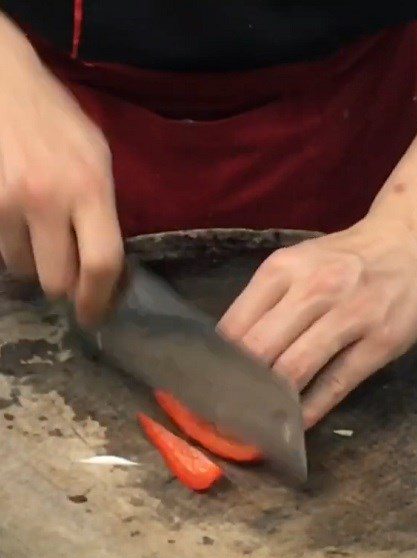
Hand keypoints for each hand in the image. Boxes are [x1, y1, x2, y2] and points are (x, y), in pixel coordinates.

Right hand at [0, 22, 122, 326]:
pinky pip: (1, 248)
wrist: (4, 83)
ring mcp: (10, 202)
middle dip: (64, 285)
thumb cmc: (59, 121)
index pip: (101, 263)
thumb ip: (103, 209)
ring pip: (23, 267)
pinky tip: (19, 223)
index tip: (93, 315)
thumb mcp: (98, 159)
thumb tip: (106, 263)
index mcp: (92, 190)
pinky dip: (12, 245)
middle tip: (67, 274)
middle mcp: (51, 201)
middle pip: (58, 279)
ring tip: (39, 234)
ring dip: (34, 262)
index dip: (98, 298)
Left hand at [219, 216, 416, 427]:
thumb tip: (233, 352)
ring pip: (296, 368)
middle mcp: (314, 289)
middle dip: (238, 389)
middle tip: (226, 419)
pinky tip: (298, 424)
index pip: (236, 325)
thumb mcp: (302, 263)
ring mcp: (350, 315)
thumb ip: (269, 301)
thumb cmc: (351, 257)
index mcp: (284, 269)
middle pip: (260, 350)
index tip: (205, 393)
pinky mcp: (380, 341)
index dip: (216, 366)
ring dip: (273, 402)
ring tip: (259, 426)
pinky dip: (313, 408)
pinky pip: (337, 382)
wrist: (414, 236)